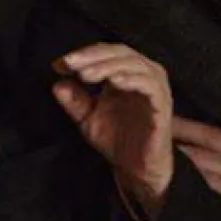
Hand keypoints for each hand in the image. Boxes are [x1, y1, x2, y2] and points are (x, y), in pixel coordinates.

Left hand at [53, 44, 173, 217]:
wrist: (137, 169)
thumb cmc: (117, 139)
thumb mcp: (88, 119)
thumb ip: (74, 102)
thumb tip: (57, 84)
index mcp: (125, 74)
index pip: (104, 53)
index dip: (83, 55)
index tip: (60, 64)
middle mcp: (142, 75)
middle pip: (119, 52)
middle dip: (92, 56)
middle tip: (71, 63)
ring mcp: (155, 88)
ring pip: (134, 64)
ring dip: (108, 66)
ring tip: (87, 74)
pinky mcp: (163, 104)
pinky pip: (150, 85)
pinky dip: (132, 80)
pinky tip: (114, 82)